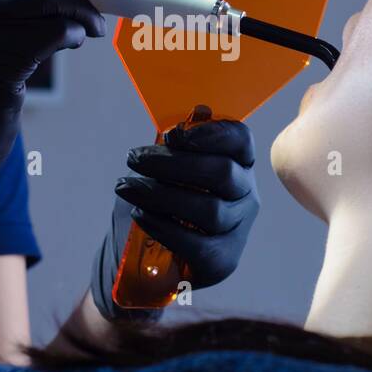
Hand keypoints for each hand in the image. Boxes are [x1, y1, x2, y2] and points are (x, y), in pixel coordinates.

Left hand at [90, 118, 260, 321]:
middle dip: (172, 163)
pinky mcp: (223, 260)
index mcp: (238, 164)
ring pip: (208, 209)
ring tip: (126, 187)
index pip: (240, 140)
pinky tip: (140, 214)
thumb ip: (180, 144)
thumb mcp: (167, 169)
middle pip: (221, 173)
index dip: (212, 133)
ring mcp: (238, 229)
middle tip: (133, 158)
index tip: (174, 133)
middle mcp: (245, 195)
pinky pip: (197, 243)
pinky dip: (164, 226)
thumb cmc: (165, 202)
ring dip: (159, 194)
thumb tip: (199, 111)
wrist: (154, 259)